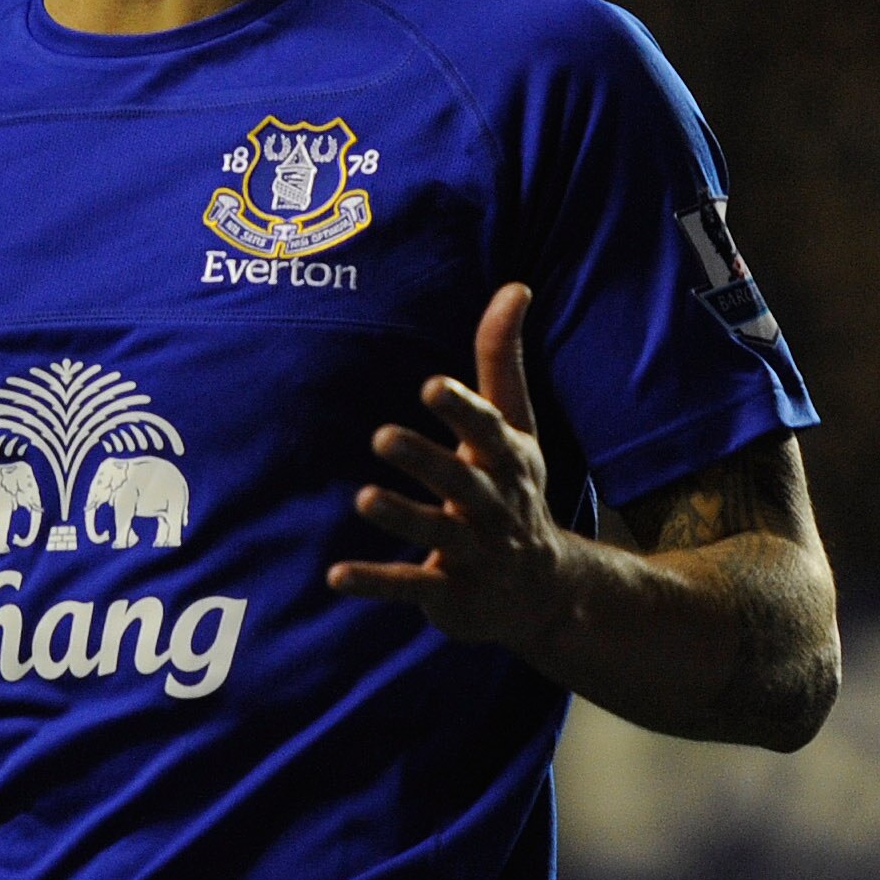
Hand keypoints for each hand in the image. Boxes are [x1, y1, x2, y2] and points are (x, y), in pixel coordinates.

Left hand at [327, 283, 577, 650]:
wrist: (544, 592)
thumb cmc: (516, 490)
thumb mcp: (517, 427)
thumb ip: (502, 361)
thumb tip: (514, 286)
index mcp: (509, 462)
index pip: (489, 431)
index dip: (462, 410)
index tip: (430, 385)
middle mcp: (494, 506)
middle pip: (461, 482)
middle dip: (426, 460)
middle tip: (382, 435)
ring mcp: (472, 553)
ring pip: (436, 535)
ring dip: (401, 517)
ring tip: (363, 498)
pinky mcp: (449, 593)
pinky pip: (410, 586)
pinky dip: (375, 582)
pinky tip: (335, 576)